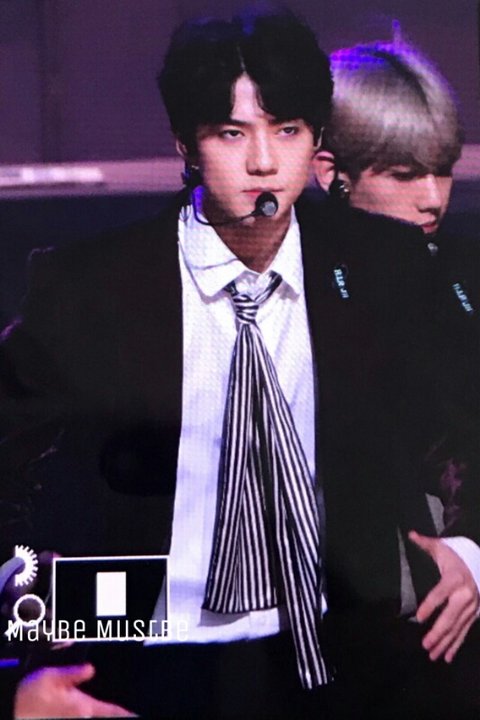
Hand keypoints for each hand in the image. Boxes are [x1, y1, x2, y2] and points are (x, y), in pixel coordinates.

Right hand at [14, 664, 136, 717]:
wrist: (12, 706)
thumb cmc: (31, 693)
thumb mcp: (53, 676)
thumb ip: (76, 672)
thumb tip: (91, 669)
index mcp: (82, 707)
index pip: (112, 712)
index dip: (127, 714)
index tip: (140, 716)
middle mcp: (79, 717)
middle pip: (104, 715)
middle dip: (117, 712)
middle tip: (132, 710)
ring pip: (93, 715)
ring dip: (104, 711)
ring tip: (117, 708)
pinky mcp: (63, 719)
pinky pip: (83, 715)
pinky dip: (92, 711)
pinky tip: (92, 706)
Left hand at [409, 530, 478, 662]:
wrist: (478, 562)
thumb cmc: (454, 555)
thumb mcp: (441, 548)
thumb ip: (425, 543)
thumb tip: (410, 535)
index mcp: (455, 578)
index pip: (440, 593)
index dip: (430, 605)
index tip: (419, 616)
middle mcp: (466, 594)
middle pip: (451, 616)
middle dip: (438, 632)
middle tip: (424, 644)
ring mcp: (472, 606)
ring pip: (458, 628)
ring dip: (445, 643)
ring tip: (432, 655)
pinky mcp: (475, 614)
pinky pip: (465, 631)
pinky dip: (456, 645)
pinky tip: (447, 656)